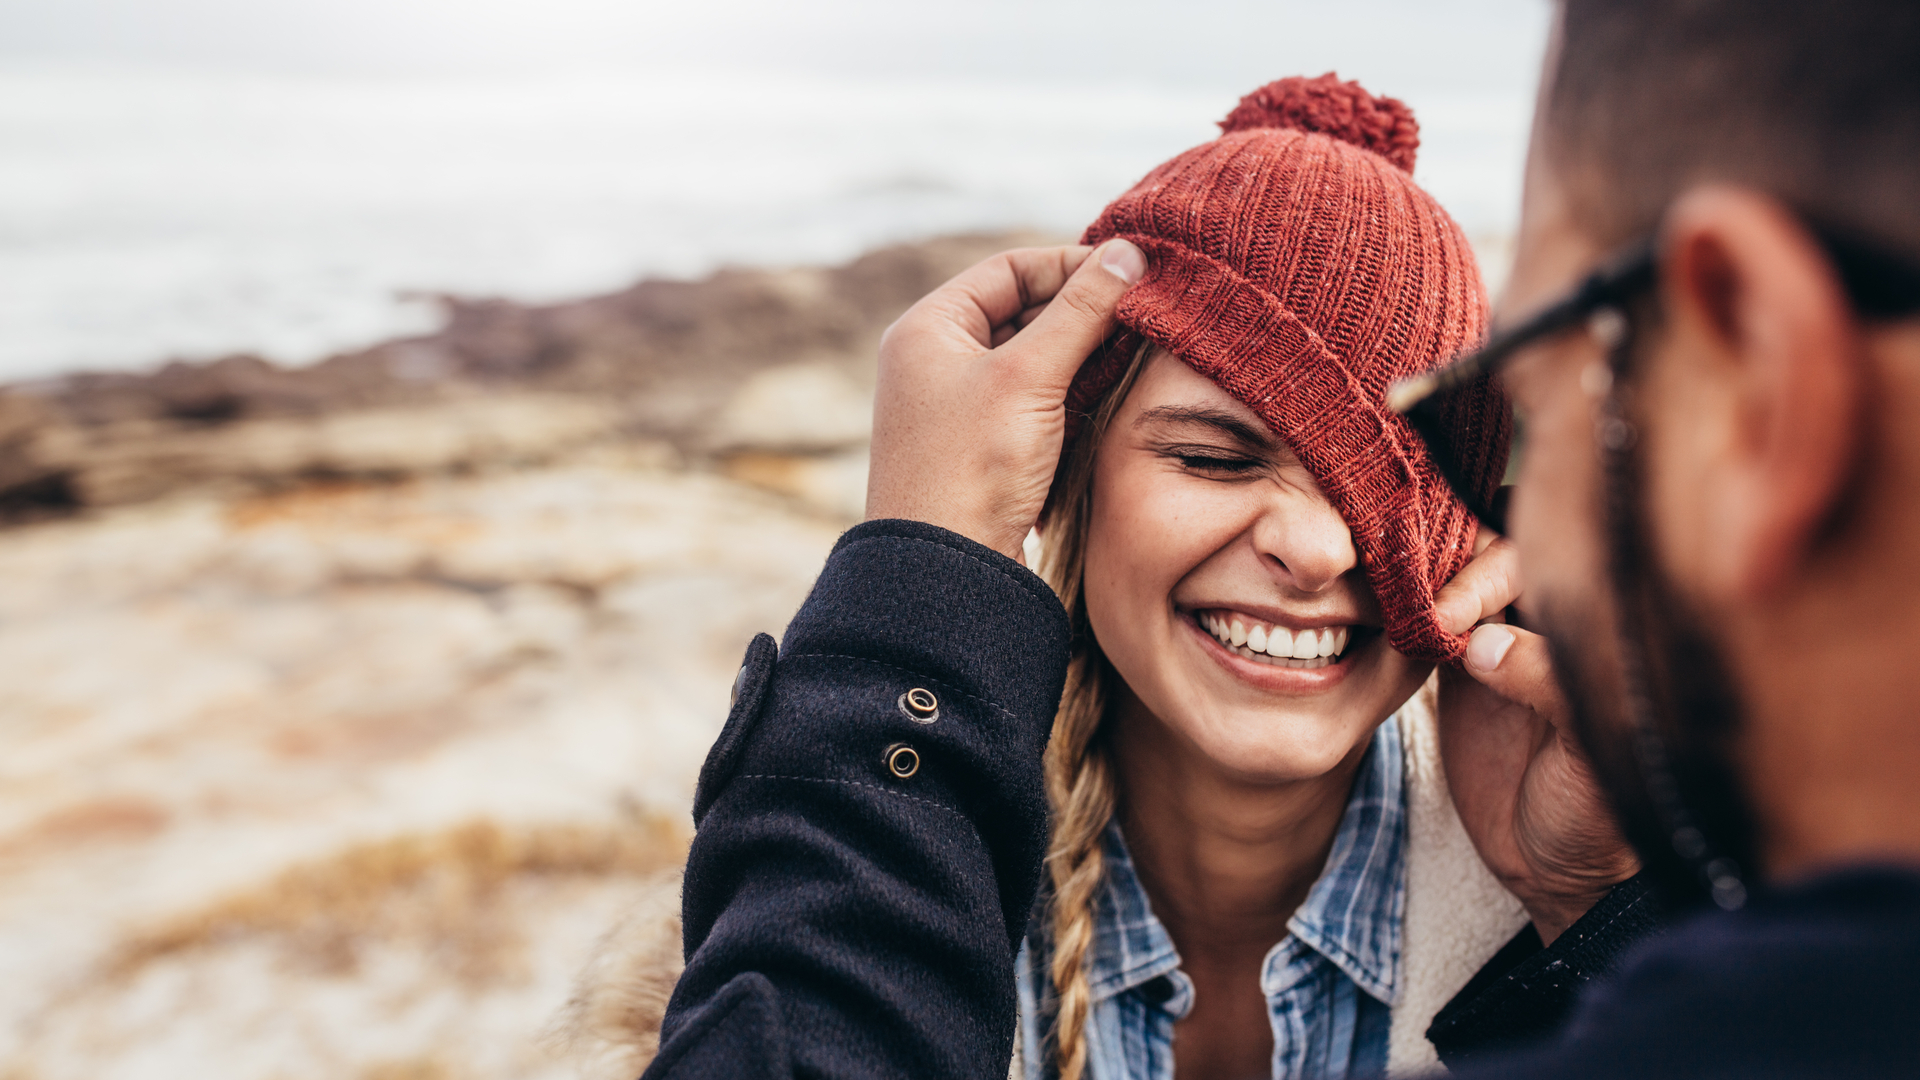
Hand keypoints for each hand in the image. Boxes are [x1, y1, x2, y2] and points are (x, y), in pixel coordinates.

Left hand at [866, 240, 1146, 560]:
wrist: (946, 573)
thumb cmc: (972, 468)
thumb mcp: (1030, 377)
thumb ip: (1081, 311)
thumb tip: (1129, 253)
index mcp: (928, 329)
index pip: (1009, 270)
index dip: (1071, 266)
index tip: (1130, 275)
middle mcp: (935, 361)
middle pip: (1021, 311)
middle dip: (1082, 313)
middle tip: (1142, 316)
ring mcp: (956, 407)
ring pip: (1032, 359)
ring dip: (1082, 355)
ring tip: (1136, 354)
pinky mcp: (979, 448)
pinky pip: (1032, 402)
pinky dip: (1070, 394)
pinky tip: (1109, 398)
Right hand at [1432, 534, 1639, 943]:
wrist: (1556, 875)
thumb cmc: (1595, 818)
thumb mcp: (1587, 755)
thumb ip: (1547, 686)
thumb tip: (1483, 642)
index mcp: (1590, 636)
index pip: (1542, 564)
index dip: (1496, 566)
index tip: (1457, 604)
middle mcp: (1547, 629)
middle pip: (1496, 556)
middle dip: (1454, 565)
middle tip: (1422, 604)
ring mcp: (1502, 648)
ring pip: (1460, 583)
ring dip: (1425, 580)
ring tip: (1391, 593)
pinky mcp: (1462, 675)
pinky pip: (1433, 626)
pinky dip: (1407, 613)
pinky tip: (1384, 614)